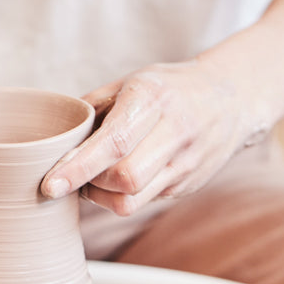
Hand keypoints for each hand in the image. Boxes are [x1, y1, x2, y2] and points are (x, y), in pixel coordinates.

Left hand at [40, 60, 267, 214]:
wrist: (234, 99)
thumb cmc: (171, 88)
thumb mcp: (131, 81)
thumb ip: (94, 108)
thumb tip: (54, 139)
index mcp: (153, 99)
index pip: (114, 143)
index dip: (78, 168)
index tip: (50, 185)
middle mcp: (174, 132)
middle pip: (124, 179)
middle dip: (90, 184)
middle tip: (73, 175)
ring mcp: (185, 164)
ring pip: (132, 201)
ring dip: (102, 197)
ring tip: (93, 180)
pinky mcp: (187, 185)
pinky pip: (144, 202)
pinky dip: (121, 197)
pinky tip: (116, 180)